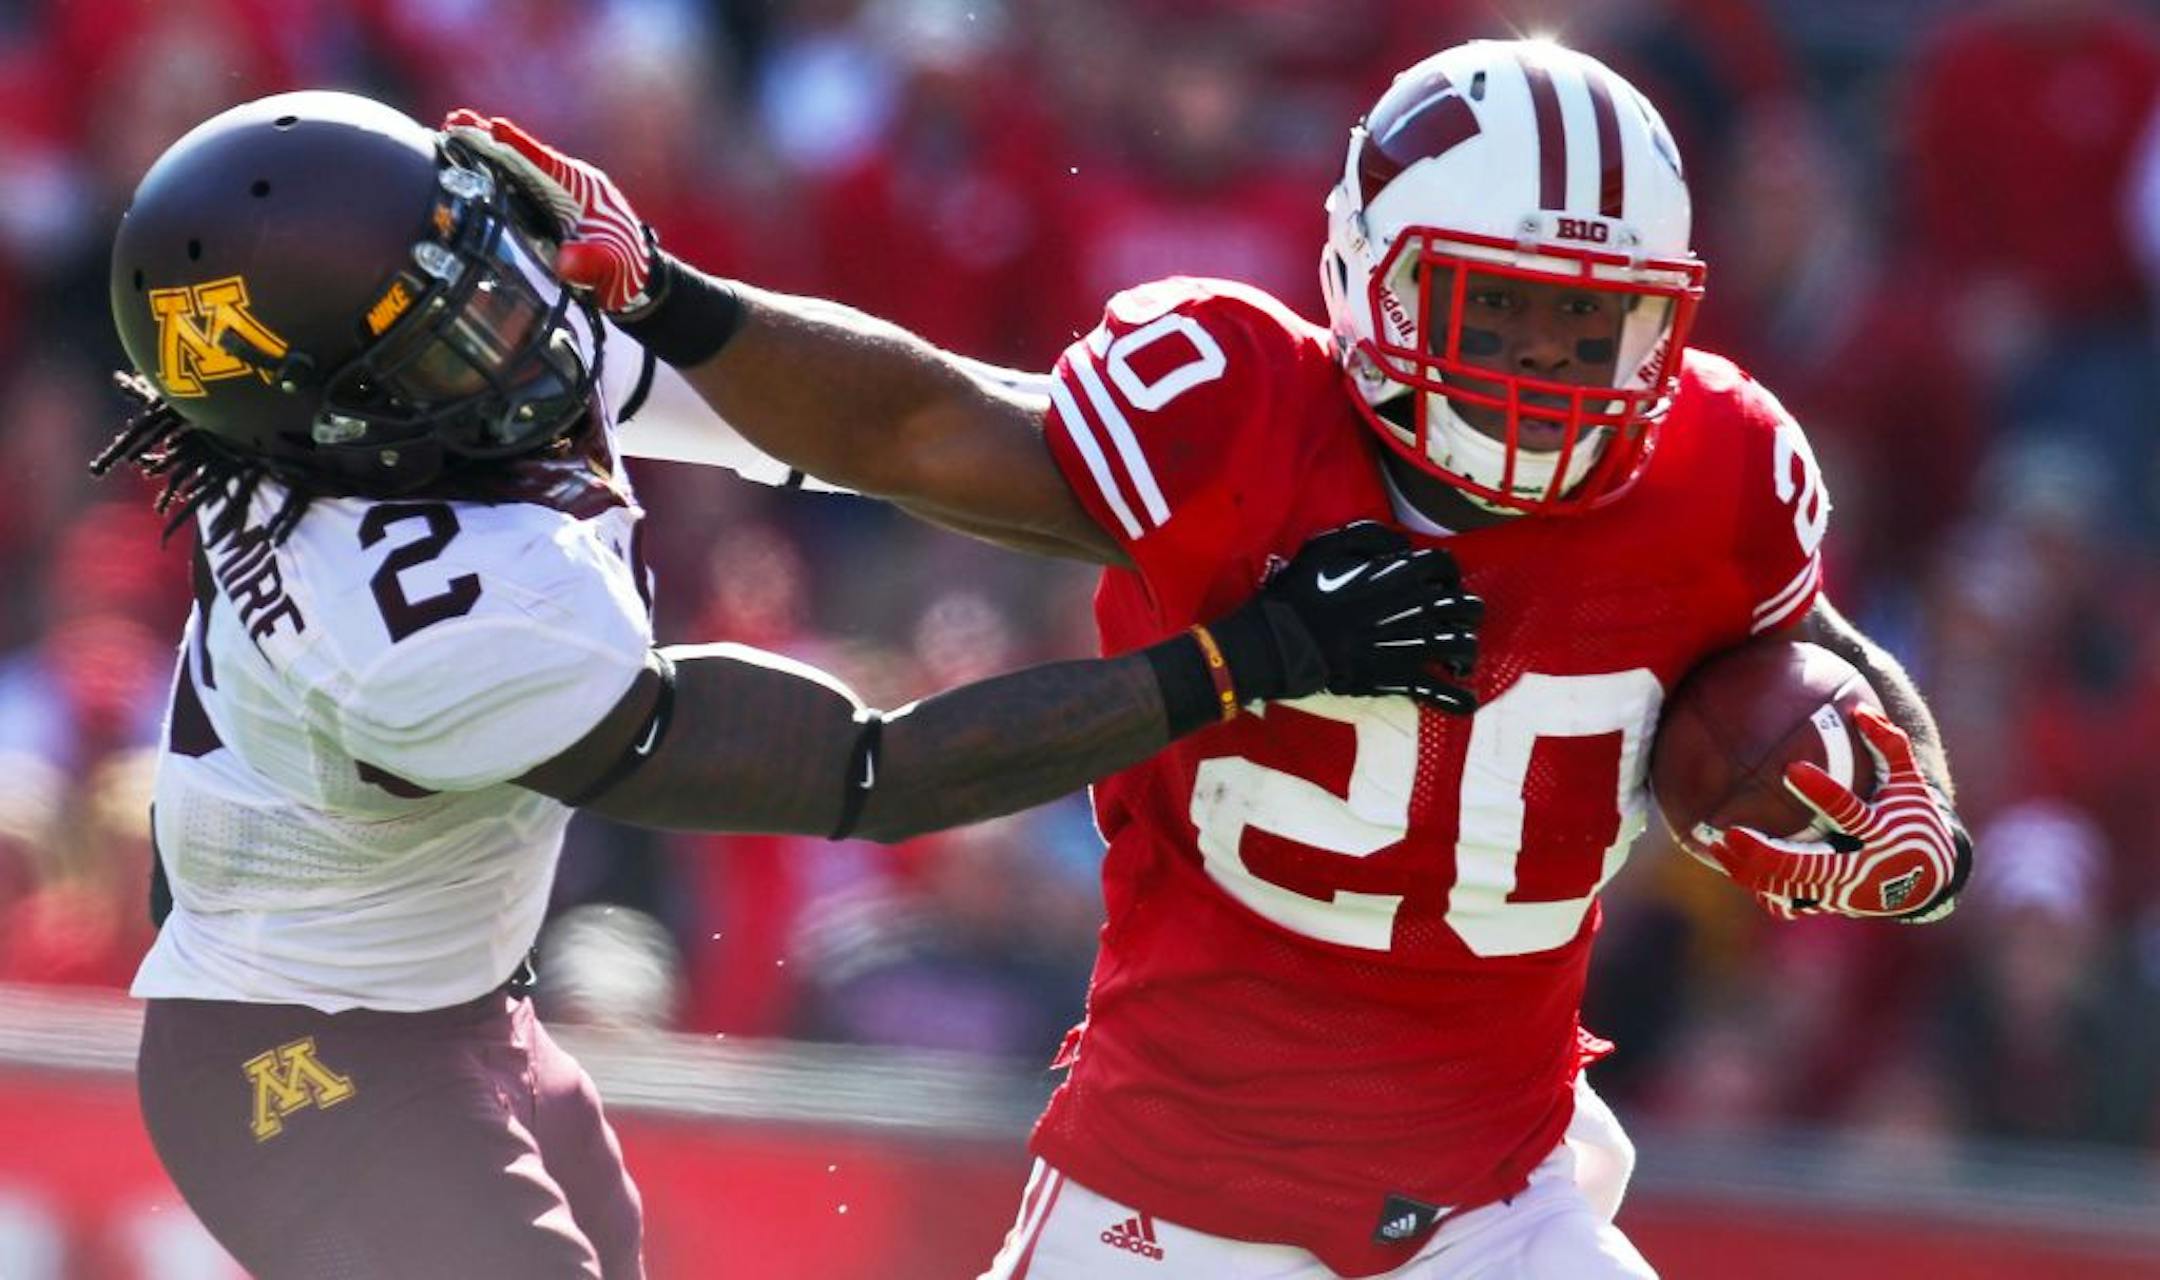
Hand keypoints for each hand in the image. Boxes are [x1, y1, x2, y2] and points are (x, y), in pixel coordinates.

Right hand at [441, 109, 653, 311]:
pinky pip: (513, 181)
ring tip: (449, 129)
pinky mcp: (544, 205)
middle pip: (523, 156)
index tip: (495, 127)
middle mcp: (566, 183)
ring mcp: (553, 193)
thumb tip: (565, 262)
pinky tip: (463, 161)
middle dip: (490, 139)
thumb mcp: (611, 268)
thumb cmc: (624, 270)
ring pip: (514, 164)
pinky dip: (489, 168)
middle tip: (455, 120)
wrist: (635, 278)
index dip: (520, 146)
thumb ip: (590, 264)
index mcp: (582, 188)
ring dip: (484, 148)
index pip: (546, 162)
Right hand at [1211, 521, 1481, 713]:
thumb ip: (1369, 535)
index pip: (1446, 565)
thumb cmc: (1301, 592)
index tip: (1439, 582)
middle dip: (1466, 611)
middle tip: (1453, 620)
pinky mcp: (1400, 678)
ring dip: (1467, 651)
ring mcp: (1412, 645)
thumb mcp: (1327, 545)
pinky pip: (1441, 692)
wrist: (1283, 642)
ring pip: (1464, 645)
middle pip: (1467, 606)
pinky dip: (1459, 699)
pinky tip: (1466, 701)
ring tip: (1458, 659)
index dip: (1447, 572)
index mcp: (1401, 574)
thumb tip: (1401, 543)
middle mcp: (1417, 608)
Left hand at [1707, 707, 1971, 921]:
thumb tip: (1860, 709)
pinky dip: (1762, 889)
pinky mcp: (1828, 903)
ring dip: (1751, 870)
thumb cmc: (1913, 820)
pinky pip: (1788, 903)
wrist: (1927, 881)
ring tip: (1717, 845)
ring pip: (1790, 888)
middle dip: (1767, 854)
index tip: (1791, 768)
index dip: (1822, 792)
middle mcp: (1859, 866)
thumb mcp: (1910, 784)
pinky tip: (1733, 868)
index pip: (1848, 812)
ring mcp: (1841, 891)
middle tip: (1731, 832)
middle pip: (1808, 866)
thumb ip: (1890, 746)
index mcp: (1879, 832)